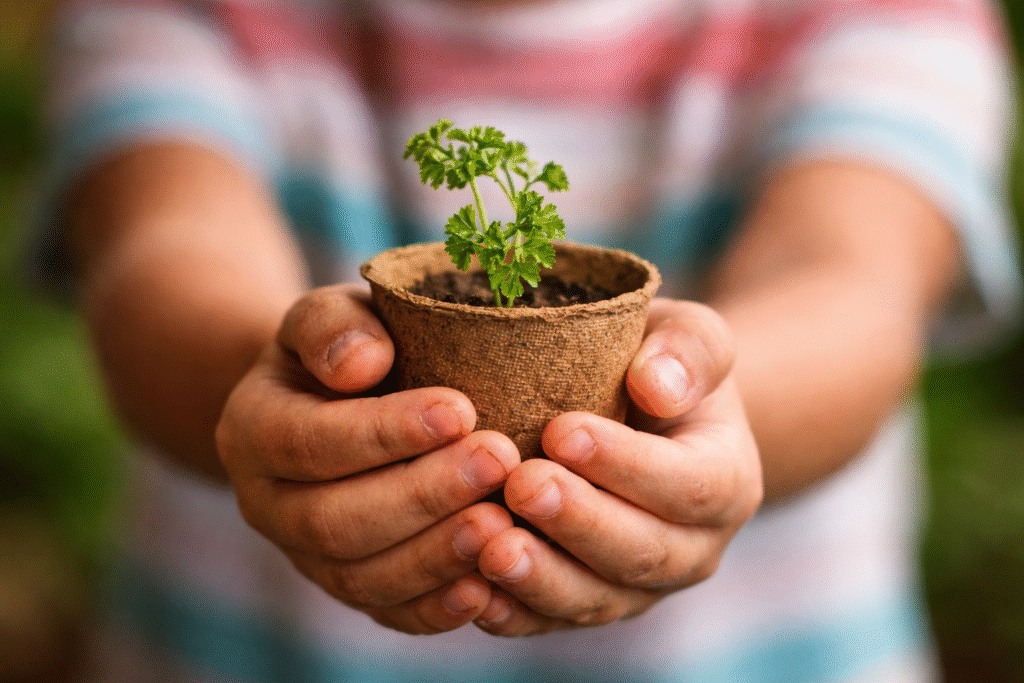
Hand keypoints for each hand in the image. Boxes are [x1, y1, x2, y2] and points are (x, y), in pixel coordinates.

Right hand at [215, 285, 521, 633]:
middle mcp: (268, 504)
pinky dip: (436, 608)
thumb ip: (333, 326)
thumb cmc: (346, 346)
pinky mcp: (350, 586)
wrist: (333, 400)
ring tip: (503, 521)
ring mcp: (306, 556)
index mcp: (254, 429)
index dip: (383, 432)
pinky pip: (388, 612)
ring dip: (435, 555)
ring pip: (361, 578)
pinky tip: (489, 587)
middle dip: (421, 495)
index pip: (309, 442)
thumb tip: (360, 364)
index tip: (461, 409)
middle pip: (334, 520)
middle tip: (498, 460)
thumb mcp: (328, 314)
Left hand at [473, 299, 761, 634]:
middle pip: (643, 552)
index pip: (688, 484)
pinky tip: (473, 592)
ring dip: (542, 579)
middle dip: (578, 522)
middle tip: (521, 484)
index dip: (627, 464)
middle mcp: (692, 549)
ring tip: (491, 546)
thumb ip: (690, 350)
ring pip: (596, 599)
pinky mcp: (588, 604)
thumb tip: (657, 384)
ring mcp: (640, 588)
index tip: (561, 430)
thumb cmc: (657, 369)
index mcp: (726, 482)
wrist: (642, 422)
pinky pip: (552, 620)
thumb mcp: (688, 338)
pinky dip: (514, 613)